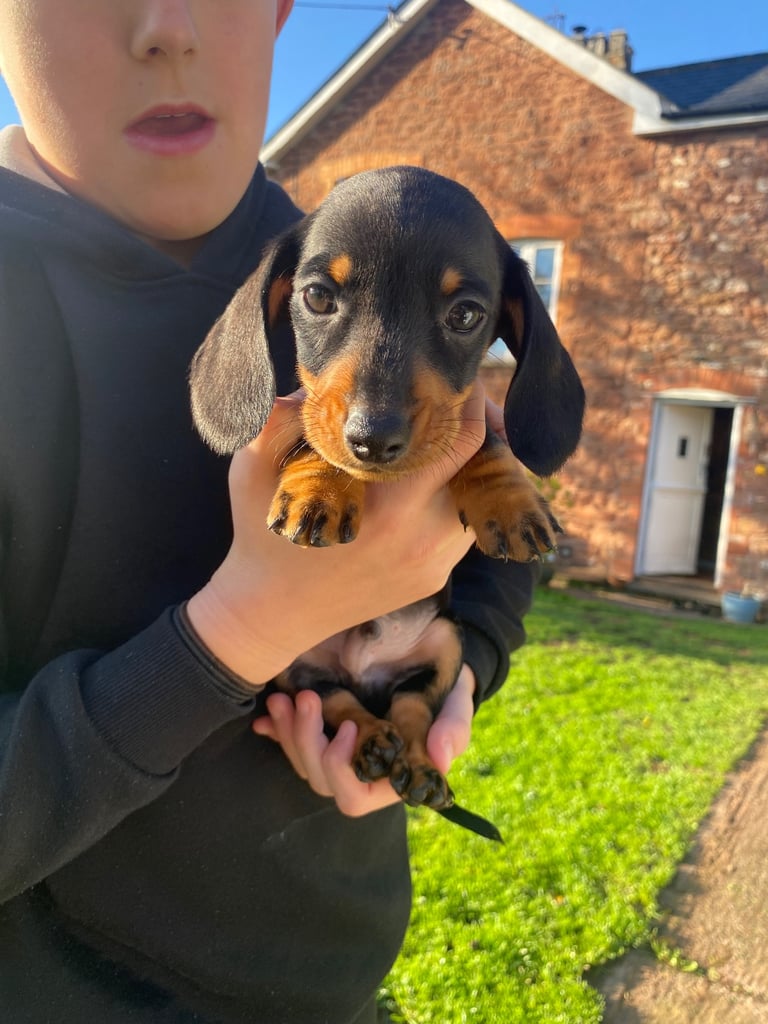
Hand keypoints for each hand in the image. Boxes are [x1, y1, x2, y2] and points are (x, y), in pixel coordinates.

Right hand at [186, 382, 486, 684]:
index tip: (452, 376)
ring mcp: (435, 562)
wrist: (271, 613)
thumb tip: (321, 384)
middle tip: (456, 400)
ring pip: (478, 497)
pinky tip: (424, 484)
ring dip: (466, 465)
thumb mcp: (254, 468)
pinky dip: (453, 498)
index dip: (467, 399)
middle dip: (477, 426)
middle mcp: (425, 537)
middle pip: (484, 465)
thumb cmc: (264, 534)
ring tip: (439, 439)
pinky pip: (462, 526)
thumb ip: (283, 416)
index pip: (461, 439)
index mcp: (390, 507)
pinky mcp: (434, 578)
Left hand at [252, 665, 476, 815]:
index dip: (341, 768)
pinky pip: (290, 744)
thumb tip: (440, 757)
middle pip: (319, 779)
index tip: (347, 725)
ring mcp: (338, 755)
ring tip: (283, 697)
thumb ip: (452, 730)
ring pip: (301, 762)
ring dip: (287, 732)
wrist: (431, 667)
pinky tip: (263, 716)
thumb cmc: (446, 694)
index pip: (355, 796)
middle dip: (305, 741)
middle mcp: (359, 775)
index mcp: (390, 779)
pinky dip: (274, 732)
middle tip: (306, 698)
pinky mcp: (322, 735)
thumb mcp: (456, 707)